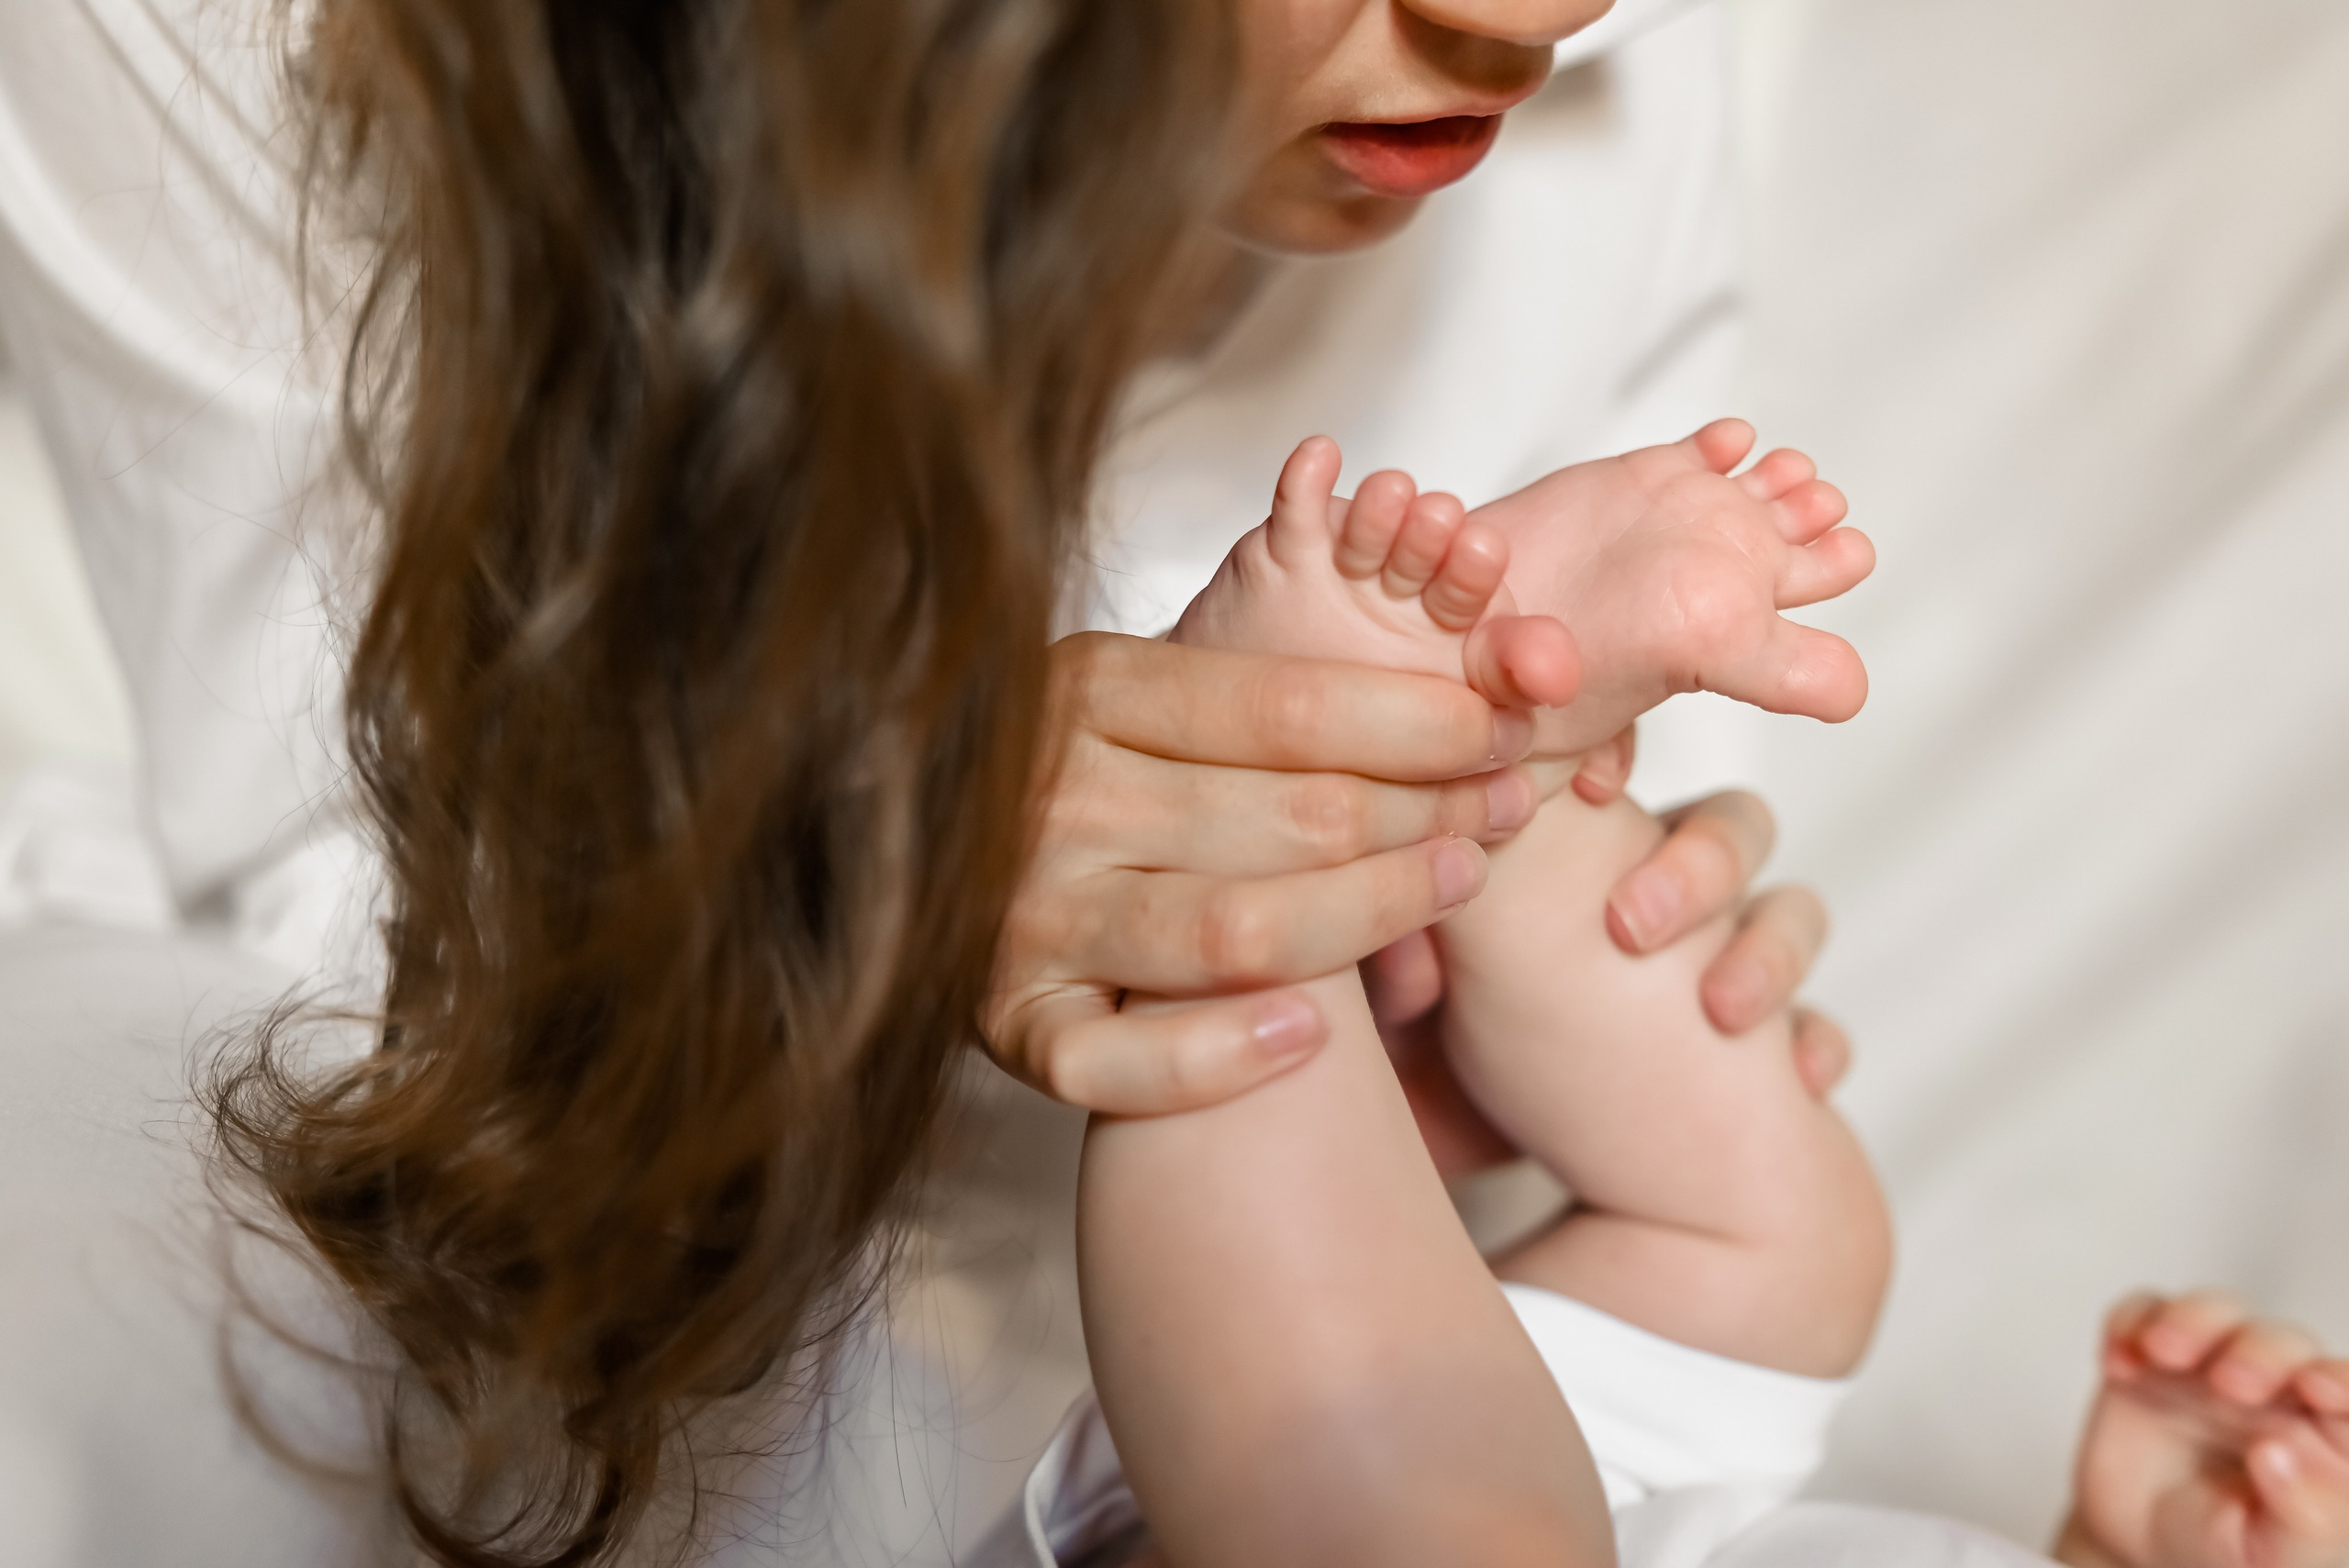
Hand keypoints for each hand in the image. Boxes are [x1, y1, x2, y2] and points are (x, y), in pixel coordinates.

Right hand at [985, 632, 1540, 1114]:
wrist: (923, 861)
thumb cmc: (1085, 777)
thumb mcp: (1148, 699)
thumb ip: (1267, 695)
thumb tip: (1484, 671)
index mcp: (1087, 691)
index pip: (1289, 709)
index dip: (1422, 724)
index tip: (1507, 727)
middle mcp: (1055, 797)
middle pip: (1290, 815)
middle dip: (1428, 810)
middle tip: (1508, 805)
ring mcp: (1029, 914)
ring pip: (1238, 932)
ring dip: (1377, 912)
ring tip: (1458, 880)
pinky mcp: (1009, 1021)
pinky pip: (1122, 1064)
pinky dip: (1218, 1057)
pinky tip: (1309, 1037)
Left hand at [1366, 760, 1848, 1175]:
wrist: (1480, 1174)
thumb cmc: (1430, 1064)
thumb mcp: (1407, 980)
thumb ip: (1408, 918)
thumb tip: (1393, 893)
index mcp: (1571, 846)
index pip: (1624, 763)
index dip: (1620, 761)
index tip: (1590, 790)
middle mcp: (1651, 890)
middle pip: (1729, 820)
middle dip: (1698, 863)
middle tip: (1629, 926)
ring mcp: (1713, 966)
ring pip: (1790, 910)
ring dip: (1769, 949)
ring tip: (1723, 1011)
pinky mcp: (1757, 1057)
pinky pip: (1818, 1029)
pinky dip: (1817, 1043)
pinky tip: (1798, 1077)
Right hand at [1468, 420, 1874, 760]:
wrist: (1488, 630)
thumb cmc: (1583, 669)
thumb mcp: (1711, 663)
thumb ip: (1786, 673)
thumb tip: (1856, 693)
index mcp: (1743, 622)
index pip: (1815, 583)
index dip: (1840, 559)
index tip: (1847, 544)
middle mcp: (1723, 570)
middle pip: (1799, 531)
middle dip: (1815, 509)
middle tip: (1816, 499)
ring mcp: (1688, 518)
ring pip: (1761, 485)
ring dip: (1780, 473)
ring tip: (1784, 472)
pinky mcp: (1644, 478)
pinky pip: (1705, 451)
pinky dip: (1726, 442)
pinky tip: (1731, 444)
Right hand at [2060, 1292, 2348, 1567]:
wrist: (2138, 1545)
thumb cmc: (2223, 1549)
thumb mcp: (2270, 1554)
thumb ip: (2298, 1516)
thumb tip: (2279, 1455)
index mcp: (2322, 1438)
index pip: (2348, 1396)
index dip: (2341, 1381)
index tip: (2318, 1386)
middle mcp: (2273, 1391)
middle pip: (2283, 1342)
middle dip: (2261, 1352)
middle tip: (2231, 1384)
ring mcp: (2207, 1365)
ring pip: (2217, 1312)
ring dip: (2194, 1320)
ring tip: (2165, 1352)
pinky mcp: (2147, 1355)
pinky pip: (2142, 1312)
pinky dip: (2130, 1323)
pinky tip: (2120, 1363)